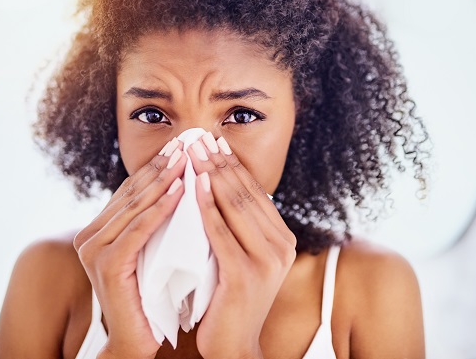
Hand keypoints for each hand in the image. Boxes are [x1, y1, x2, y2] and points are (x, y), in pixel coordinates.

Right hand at [73, 138, 187, 358]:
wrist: (137, 339)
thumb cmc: (150, 294)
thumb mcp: (150, 249)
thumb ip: (152, 221)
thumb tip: (178, 184)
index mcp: (98, 229)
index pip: (131, 190)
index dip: (156, 166)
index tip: (181, 145)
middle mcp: (89, 236)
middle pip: (132, 192)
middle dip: (161, 165)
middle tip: (187, 141)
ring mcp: (95, 250)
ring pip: (135, 206)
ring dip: (164, 179)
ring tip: (187, 158)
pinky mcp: (108, 265)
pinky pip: (139, 229)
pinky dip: (161, 209)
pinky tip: (181, 191)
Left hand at [187, 133, 296, 358]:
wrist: (234, 345)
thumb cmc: (230, 298)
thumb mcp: (242, 257)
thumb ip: (239, 228)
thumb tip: (220, 188)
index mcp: (281, 239)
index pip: (255, 193)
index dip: (234, 165)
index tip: (215, 141)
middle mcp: (280, 246)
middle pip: (246, 194)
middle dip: (221, 162)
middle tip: (200, 137)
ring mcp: (266, 260)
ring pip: (236, 207)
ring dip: (213, 175)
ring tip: (194, 151)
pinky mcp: (245, 274)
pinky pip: (221, 232)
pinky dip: (207, 206)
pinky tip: (195, 185)